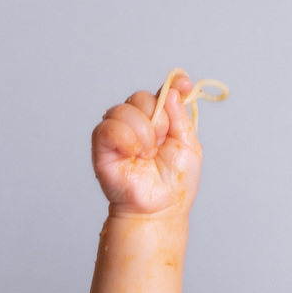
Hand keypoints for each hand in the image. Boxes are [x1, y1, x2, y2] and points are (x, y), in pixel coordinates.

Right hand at [91, 72, 201, 216]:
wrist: (161, 208)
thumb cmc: (175, 183)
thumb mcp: (189, 146)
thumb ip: (181, 117)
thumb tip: (175, 89)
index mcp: (160, 120)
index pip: (162, 92)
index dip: (174, 84)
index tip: (184, 85)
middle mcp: (138, 122)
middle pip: (142, 97)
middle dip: (158, 120)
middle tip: (161, 144)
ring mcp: (119, 131)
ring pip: (125, 109)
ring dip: (143, 133)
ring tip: (148, 154)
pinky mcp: (102, 144)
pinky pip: (109, 126)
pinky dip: (126, 138)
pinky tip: (134, 153)